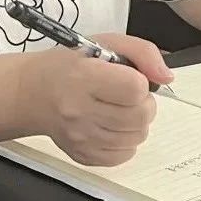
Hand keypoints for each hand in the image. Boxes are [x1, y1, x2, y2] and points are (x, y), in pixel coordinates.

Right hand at [20, 33, 172, 166]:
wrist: (33, 92)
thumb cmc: (70, 65)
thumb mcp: (104, 43)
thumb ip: (142, 52)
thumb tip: (166, 77)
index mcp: (83, 77)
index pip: (135, 89)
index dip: (140, 81)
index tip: (128, 77)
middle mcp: (79, 111)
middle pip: (140, 116)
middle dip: (143, 103)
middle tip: (126, 94)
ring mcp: (81, 138)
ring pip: (137, 137)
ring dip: (136, 122)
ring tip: (117, 108)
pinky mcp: (83, 156)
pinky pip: (124, 155)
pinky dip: (125, 140)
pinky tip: (110, 125)